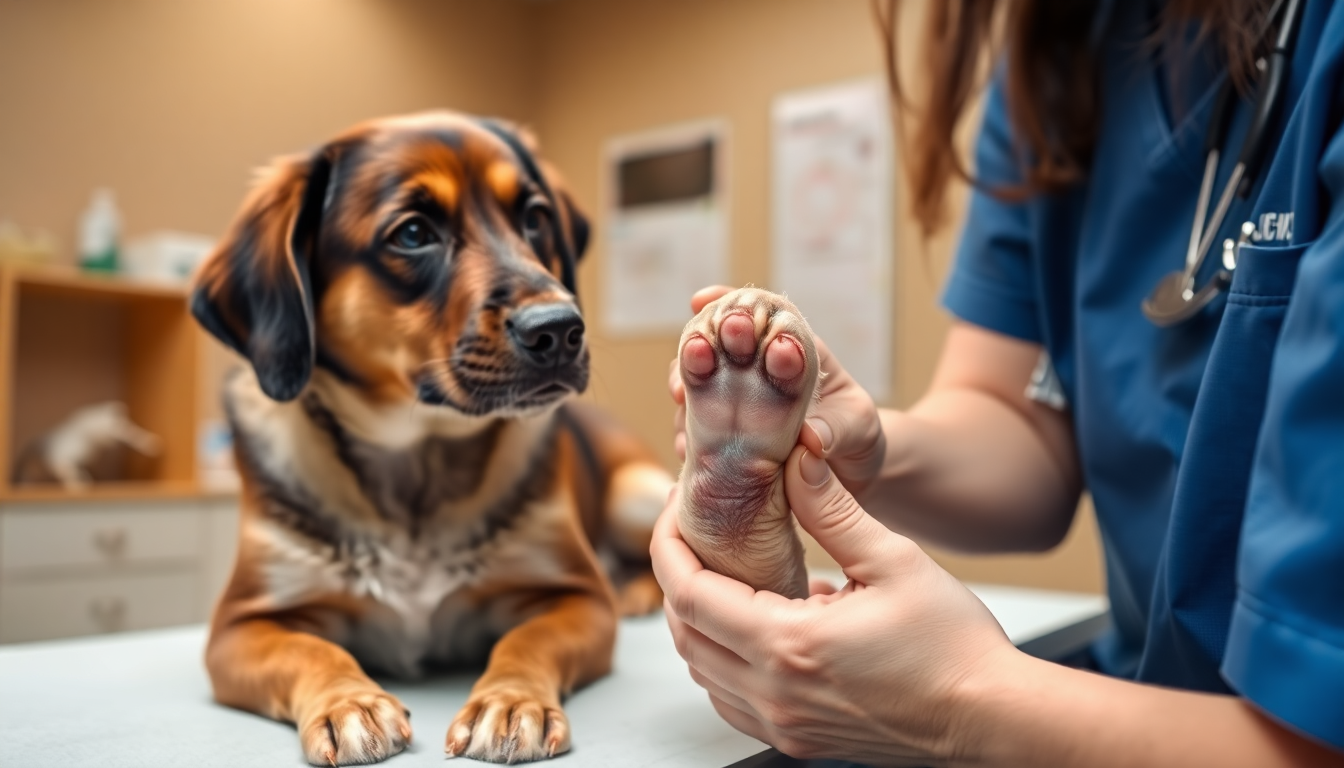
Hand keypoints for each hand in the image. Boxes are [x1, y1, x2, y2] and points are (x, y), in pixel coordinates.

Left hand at [652, 444, 1017, 765]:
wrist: (991, 719)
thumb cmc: (955, 646)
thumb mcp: (894, 561)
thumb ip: (833, 511)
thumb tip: (797, 459)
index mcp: (790, 645)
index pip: (687, 594)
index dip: (668, 545)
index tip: (676, 509)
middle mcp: (775, 693)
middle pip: (683, 632)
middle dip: (679, 576)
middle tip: (696, 533)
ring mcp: (784, 723)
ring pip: (702, 669)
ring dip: (699, 619)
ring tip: (727, 572)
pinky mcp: (798, 739)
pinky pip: (730, 699)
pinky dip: (724, 660)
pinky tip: (759, 625)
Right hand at [669, 285, 886, 495]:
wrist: (847, 476)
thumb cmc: (858, 439)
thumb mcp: (859, 429)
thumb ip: (838, 428)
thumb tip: (813, 438)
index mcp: (794, 352)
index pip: (759, 317)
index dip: (728, 302)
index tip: (702, 300)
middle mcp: (758, 372)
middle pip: (718, 344)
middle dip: (701, 341)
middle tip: (698, 350)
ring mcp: (737, 403)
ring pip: (699, 383)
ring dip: (687, 383)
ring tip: (684, 395)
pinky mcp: (725, 437)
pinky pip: (695, 428)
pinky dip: (687, 432)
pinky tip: (687, 445)